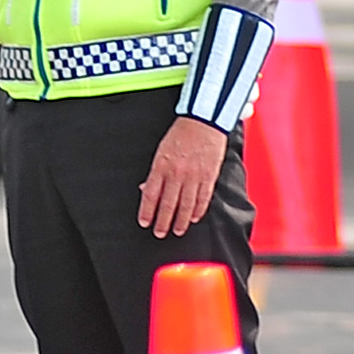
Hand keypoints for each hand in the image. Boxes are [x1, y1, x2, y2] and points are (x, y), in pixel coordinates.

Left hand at [140, 117, 228, 236]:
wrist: (204, 121)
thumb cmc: (181, 133)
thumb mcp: (161, 150)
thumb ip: (155, 172)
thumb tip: (145, 188)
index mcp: (161, 165)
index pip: (151, 194)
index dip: (147, 211)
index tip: (145, 222)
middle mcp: (177, 173)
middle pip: (168, 204)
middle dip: (163, 221)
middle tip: (160, 232)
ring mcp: (194, 176)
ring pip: (186, 205)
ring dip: (181, 221)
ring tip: (177, 230)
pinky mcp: (209, 176)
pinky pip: (203, 198)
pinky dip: (198, 210)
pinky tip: (194, 218)